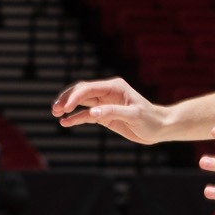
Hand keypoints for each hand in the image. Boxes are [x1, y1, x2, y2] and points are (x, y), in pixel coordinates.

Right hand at [52, 77, 171, 143]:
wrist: (160, 128)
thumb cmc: (150, 119)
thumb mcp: (133, 115)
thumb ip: (112, 112)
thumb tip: (92, 113)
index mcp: (114, 87)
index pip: (88, 88)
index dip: (74, 96)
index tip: (66, 107)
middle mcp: (106, 92)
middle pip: (81, 91)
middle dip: (67, 99)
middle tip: (55, 109)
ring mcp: (104, 103)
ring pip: (81, 102)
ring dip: (67, 106)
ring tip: (55, 113)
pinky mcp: (104, 115)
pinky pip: (86, 114)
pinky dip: (75, 118)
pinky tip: (65, 123)